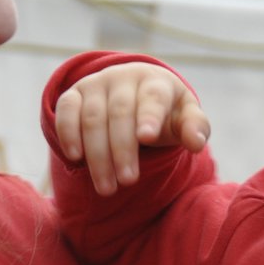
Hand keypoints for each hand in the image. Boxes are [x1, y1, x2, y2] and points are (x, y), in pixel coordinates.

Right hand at [54, 64, 210, 195]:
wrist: (136, 90)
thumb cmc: (165, 111)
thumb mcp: (184, 117)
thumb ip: (195, 128)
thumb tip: (197, 144)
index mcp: (155, 81)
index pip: (153, 97)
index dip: (149, 116)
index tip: (146, 138)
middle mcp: (123, 78)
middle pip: (120, 113)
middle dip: (122, 150)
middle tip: (128, 182)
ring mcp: (96, 84)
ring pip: (92, 117)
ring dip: (97, 154)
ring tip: (106, 187)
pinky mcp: (74, 94)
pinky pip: (66, 110)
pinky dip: (67, 133)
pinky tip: (75, 157)